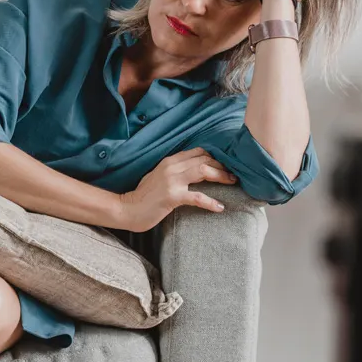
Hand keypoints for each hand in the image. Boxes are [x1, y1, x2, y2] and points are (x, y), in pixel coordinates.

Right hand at [118, 148, 237, 232]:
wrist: (127, 209)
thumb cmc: (143, 196)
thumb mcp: (157, 176)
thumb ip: (173, 171)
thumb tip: (192, 171)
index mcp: (169, 161)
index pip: (197, 152)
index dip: (215, 156)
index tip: (226, 164)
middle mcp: (171, 167)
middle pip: (204, 159)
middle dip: (222, 165)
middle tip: (234, 174)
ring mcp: (171, 181)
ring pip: (203, 171)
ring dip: (221, 176)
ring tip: (232, 182)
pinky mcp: (171, 196)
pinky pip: (197, 197)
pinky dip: (210, 202)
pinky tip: (220, 207)